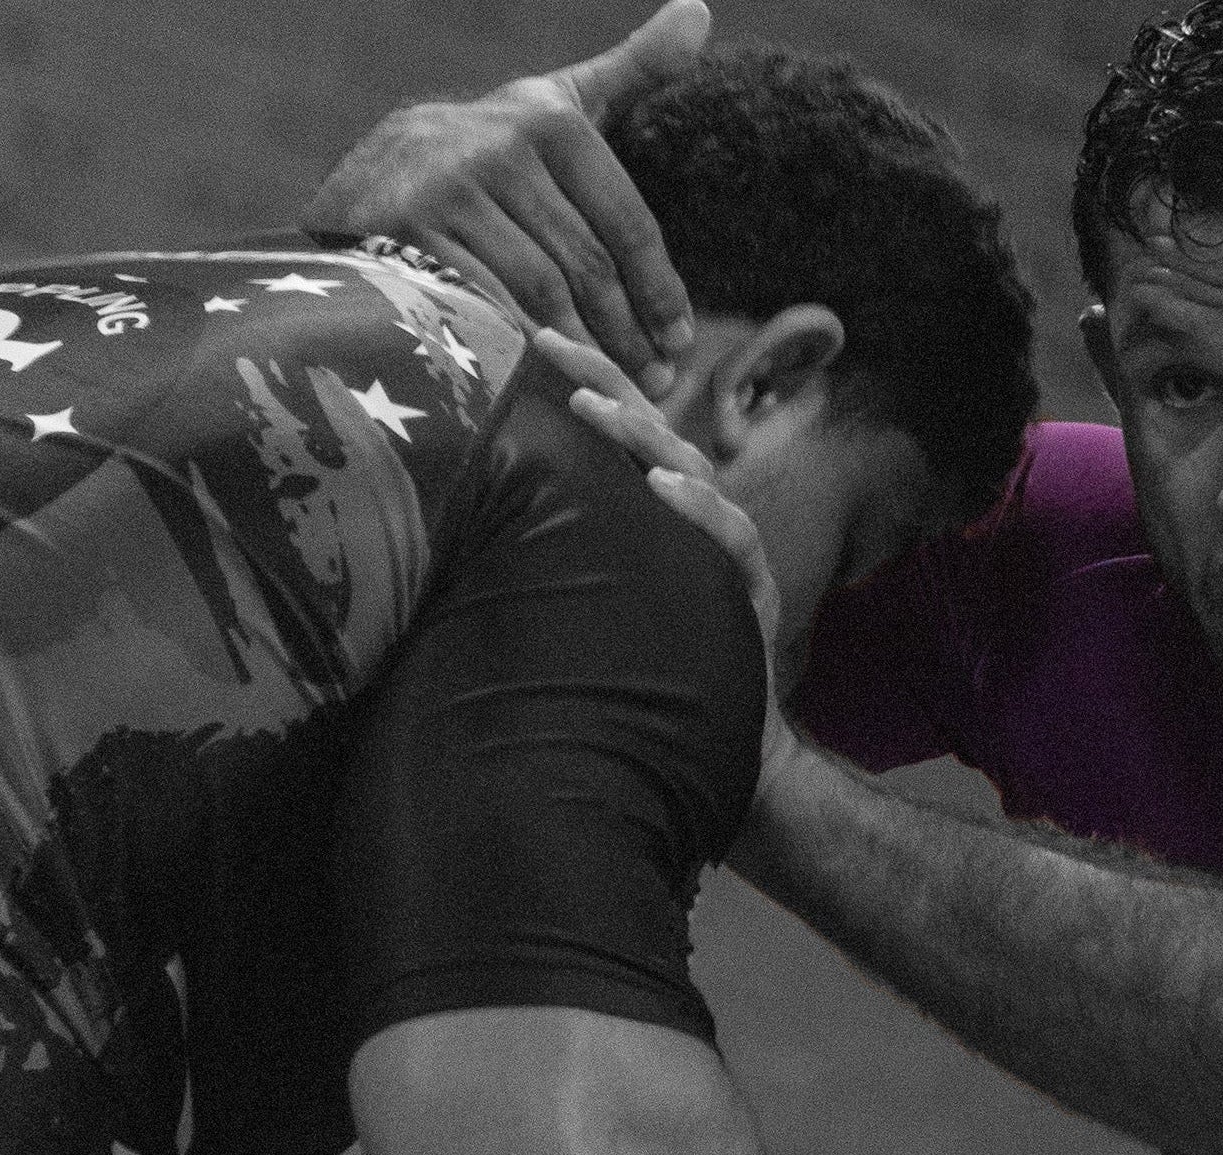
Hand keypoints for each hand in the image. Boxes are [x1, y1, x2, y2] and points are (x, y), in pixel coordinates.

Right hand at [305, 0, 709, 390]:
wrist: (365, 185)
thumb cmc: (487, 159)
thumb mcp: (553, 106)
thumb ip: (631, 70)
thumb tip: (699, 14)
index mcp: (547, 118)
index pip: (626, 223)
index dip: (660, 291)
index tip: (680, 340)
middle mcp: (496, 146)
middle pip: (587, 266)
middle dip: (628, 334)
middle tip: (655, 382)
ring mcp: (445, 192)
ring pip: (542, 295)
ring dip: (586, 352)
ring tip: (613, 388)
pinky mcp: (405, 238)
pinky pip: (485, 311)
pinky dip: (524, 354)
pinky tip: (549, 379)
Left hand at [534, 328, 802, 786]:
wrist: (714, 748)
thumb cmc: (644, 677)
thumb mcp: (589, 601)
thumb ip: (556, 554)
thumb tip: (470, 522)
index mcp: (654, 514)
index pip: (621, 433)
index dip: (585, 380)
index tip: (533, 338)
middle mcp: (693, 520)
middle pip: (654, 432)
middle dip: (605, 383)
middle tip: (553, 345)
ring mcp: (726, 552)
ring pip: (691, 472)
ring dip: (641, 437)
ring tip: (595, 412)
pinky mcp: (753, 592)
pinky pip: (732, 539)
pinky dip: (701, 509)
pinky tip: (666, 487)